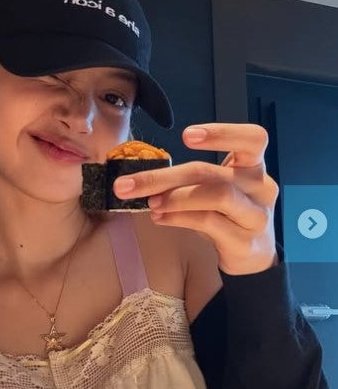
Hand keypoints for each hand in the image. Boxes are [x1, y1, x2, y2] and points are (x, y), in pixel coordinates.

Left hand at [113, 123, 279, 274]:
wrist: (253, 255)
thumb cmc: (227, 212)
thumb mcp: (215, 187)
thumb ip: (192, 177)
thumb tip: (141, 175)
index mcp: (254, 165)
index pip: (253, 139)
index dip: (222, 133)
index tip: (185, 136)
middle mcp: (261, 187)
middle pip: (212, 173)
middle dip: (165, 176)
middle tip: (127, 184)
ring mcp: (256, 216)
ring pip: (216, 196)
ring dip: (175, 197)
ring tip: (150, 203)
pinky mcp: (245, 242)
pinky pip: (209, 223)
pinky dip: (179, 218)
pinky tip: (160, 218)